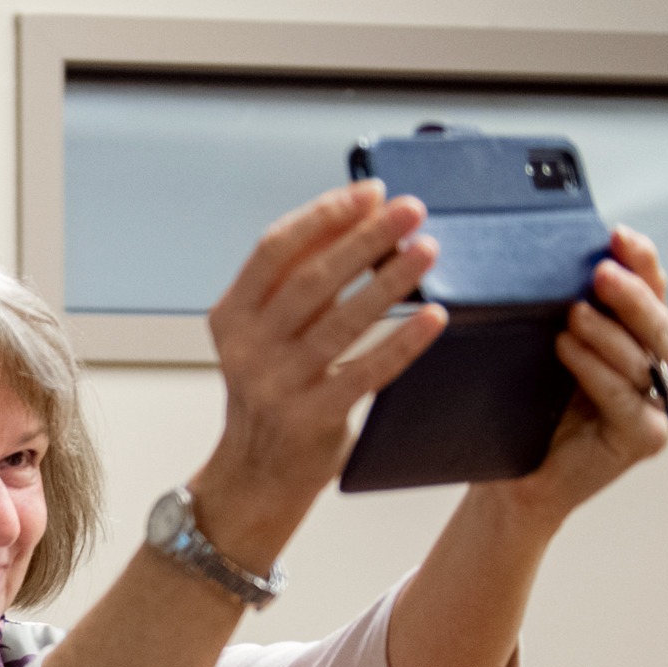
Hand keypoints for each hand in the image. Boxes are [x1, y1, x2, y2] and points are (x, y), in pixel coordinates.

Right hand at [188, 183, 447, 565]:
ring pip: (341, 322)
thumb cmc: (273, 390)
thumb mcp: (265, 334)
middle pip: (312, 280)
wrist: (256, 474)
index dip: (324, 216)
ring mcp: (276, 386)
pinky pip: (367, 372)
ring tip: (428, 251)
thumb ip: (297, 284)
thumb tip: (360, 219)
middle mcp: (247, 349)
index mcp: (231, 316)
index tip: (370, 193)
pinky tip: (435, 318)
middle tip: (412, 210)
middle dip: (366, 238)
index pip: (274, 249)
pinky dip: (403, 342)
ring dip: (390, 281)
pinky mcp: (310, 418)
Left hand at [487, 226, 667, 517]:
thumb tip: (568, 259)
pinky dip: (593, 368)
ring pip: (640, 356)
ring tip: (573, 312)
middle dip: (629, 292)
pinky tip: (567, 348)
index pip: (654, 293)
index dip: (641, 262)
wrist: (522, 479)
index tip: (618, 234)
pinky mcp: (650, 436)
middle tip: (600, 270)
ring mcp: (666, 406)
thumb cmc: (539, 414)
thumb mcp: (561, 352)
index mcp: (653, 345)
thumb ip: (579, 314)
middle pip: (655, 321)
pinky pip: (621, 393)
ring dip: (606, 331)